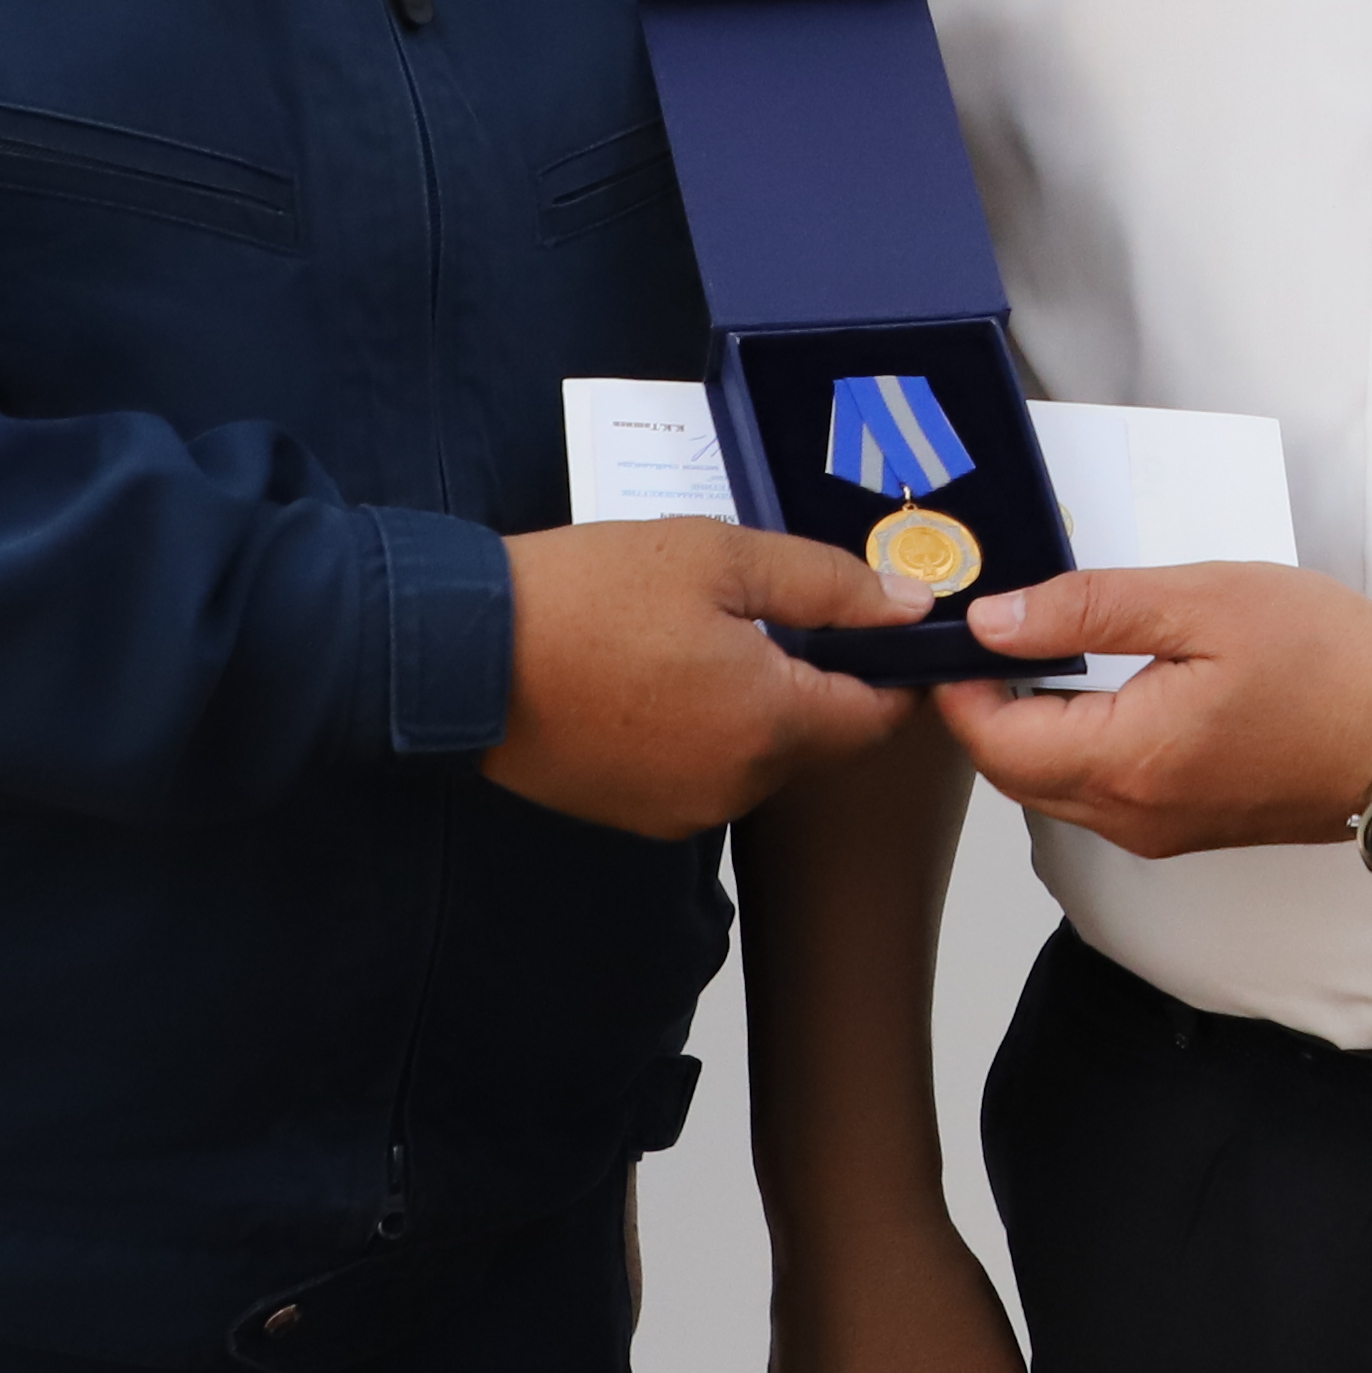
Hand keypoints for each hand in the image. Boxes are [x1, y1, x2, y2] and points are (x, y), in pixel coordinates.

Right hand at [482, 522, 922, 835]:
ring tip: (697, 636)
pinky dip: (700, 729)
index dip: (891, 673)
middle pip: (815, 738)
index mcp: (770, 722)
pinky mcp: (635, 815)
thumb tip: (911, 607)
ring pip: (757, 756)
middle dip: (811, 680)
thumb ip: (828, 584)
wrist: (460, 654)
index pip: (875, 718)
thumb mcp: (717, 557)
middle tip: (766, 610)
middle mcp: (736, 784)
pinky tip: (657, 676)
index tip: (884, 631)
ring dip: (752, 705)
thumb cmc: (587, 594)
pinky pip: (701, 772)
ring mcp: (682, 810)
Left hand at [941, 566, 1371, 856]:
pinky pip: (1100, 797)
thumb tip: (992, 622)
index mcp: (1127, 761)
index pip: (992, 737)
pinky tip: (1099, 689)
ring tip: (1042, 649)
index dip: (958, 680)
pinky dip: (1076, 747)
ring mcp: (1160, 833)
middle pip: (1012, 771)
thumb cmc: (1328, 660)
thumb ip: (1085, 609)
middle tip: (992, 628)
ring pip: (1052, 789)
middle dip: (984, 706)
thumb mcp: (1202, 601)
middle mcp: (1132, 817)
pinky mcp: (1187, 830)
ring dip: (1030, 728)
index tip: (958, 622)